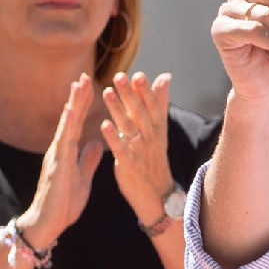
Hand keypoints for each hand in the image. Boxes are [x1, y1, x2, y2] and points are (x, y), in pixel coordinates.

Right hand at [18, 75, 104, 248]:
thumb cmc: (63, 205)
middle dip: (77, 97)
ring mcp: (56, 156)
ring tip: (79, 85)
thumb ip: (87, 160)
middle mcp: (59, 150)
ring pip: (66, 124)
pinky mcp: (56, 165)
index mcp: (67, 152)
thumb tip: (95, 143)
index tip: (89, 86)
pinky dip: (68, 125)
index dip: (82, 105)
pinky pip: (63, 141)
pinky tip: (71, 111)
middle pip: (70, 118)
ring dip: (73, 104)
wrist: (48, 225)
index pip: (76, 124)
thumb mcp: (82, 179)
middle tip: (84, 75)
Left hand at [100, 71, 176, 225]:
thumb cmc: (154, 157)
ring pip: (129, 127)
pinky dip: (113, 136)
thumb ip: (159, 102)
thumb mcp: (160, 128)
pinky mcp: (129, 165)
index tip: (138, 75)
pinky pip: (121, 149)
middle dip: (130, 94)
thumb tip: (165, 77)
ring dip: (118, 110)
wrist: (157, 194)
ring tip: (106, 93)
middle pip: (140, 112)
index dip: (145, 91)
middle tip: (119, 76)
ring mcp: (140, 151)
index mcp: (156, 128)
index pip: (152, 105)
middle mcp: (150, 137)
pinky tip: (103, 125)